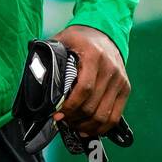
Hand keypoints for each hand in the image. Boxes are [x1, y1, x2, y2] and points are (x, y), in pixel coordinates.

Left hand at [50, 25, 129, 139]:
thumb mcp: (62, 41)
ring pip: (104, 115)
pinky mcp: (125, 88)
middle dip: (75, 118)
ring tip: (73, 125)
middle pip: (93, 105)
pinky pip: (115, 116)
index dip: (70, 106)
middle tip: (62, 120)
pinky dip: (101, 128)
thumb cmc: (79, 39)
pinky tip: (87, 129)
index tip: (57, 114)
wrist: (104, 32)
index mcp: (94, 55)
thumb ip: (51, 57)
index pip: (84, 89)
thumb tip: (36, 77)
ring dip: (86, 125)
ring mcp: (120, 80)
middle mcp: (110, 68)